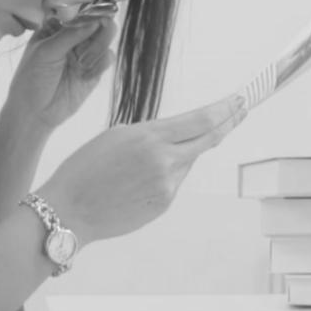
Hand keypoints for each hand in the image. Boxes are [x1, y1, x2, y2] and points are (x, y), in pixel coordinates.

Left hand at [5, 17, 116, 131]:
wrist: (35, 113)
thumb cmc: (31, 79)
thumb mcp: (45, 52)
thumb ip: (70, 35)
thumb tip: (95, 20)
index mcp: (57, 28)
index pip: (78, 11)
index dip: (90, 9)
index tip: (97, 12)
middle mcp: (73, 37)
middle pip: (97, 22)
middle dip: (100, 26)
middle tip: (100, 30)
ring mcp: (85, 53)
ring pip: (106, 38)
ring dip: (99, 46)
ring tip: (84, 61)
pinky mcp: (95, 70)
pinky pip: (108, 57)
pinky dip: (100, 62)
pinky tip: (85, 73)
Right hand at [37, 94, 247, 245]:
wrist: (69, 211)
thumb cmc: (84, 169)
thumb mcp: (117, 136)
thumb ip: (153, 133)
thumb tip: (181, 134)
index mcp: (151, 137)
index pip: (201, 119)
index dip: (225, 109)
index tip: (239, 99)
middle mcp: (165, 161)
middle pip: (209, 137)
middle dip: (229, 122)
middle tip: (242, 110)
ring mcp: (168, 185)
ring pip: (188, 160)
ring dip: (182, 152)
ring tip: (142, 160)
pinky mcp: (164, 203)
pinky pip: (175, 181)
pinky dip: (166, 173)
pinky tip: (137, 180)